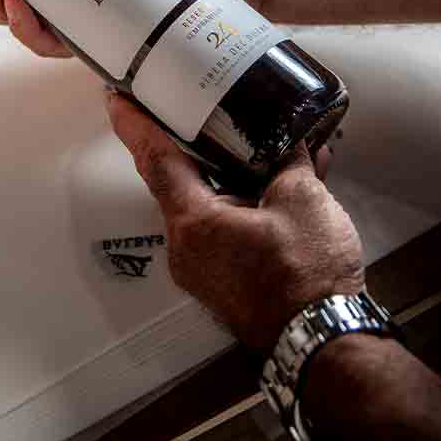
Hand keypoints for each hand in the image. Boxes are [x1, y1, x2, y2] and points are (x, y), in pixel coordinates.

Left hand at [105, 91, 363, 354]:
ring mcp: (204, 271)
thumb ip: (289, 161)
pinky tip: (282, 192)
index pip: (156, 160)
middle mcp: (187, 249)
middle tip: (202, 113)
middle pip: (182, 183)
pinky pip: (227, 233)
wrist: (323, 341)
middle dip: (199, 148)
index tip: (117, 99)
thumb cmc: (307, 278)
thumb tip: (291, 143)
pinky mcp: (226, 284)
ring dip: (235, 179)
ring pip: (211, 208)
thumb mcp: (303, 200)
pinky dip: (248, 209)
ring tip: (269, 151)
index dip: (137, 124)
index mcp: (195, 222)